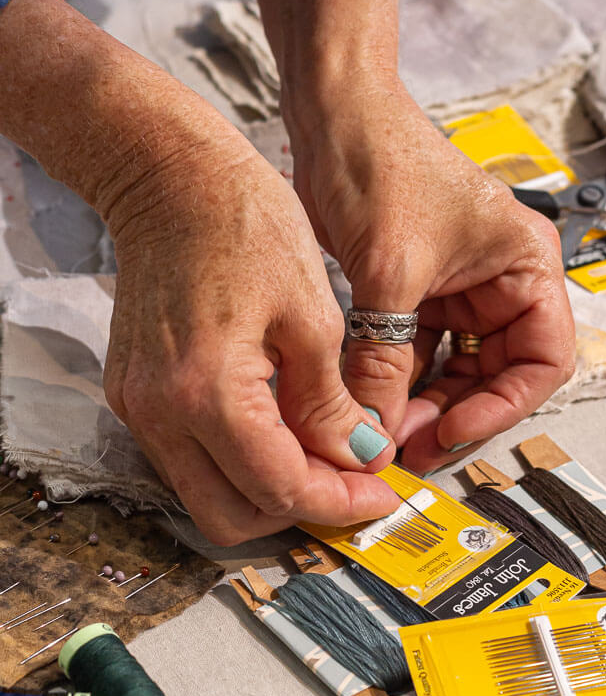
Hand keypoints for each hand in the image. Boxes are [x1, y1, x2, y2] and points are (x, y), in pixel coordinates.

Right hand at [101, 101, 397, 544]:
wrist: (171, 178)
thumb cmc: (244, 223)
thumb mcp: (312, 314)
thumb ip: (331, 402)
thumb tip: (360, 458)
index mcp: (208, 391)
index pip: (279, 488)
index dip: (339, 503)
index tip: (381, 495)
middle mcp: (159, 412)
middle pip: (231, 517)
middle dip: (300, 512)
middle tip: (354, 484)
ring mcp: (138, 406)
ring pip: (205, 494)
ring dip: (268, 490)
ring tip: (326, 455)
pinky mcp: (134, 392)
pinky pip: (186, 457)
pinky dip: (238, 460)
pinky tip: (283, 428)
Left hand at [290, 78, 574, 474]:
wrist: (331, 114)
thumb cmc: (381, 160)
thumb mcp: (389, 273)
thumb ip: (386, 359)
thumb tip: (376, 431)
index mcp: (526, 263)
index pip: (544, 359)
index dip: (503, 407)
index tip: (452, 432)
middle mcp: (502, 279)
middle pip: (499, 373)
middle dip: (456, 412)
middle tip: (409, 446)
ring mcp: (460, 288)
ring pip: (455, 370)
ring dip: (424, 403)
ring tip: (384, 433)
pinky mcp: (418, 290)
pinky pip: (418, 352)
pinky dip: (397, 380)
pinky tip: (371, 404)